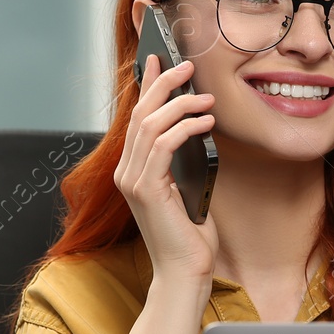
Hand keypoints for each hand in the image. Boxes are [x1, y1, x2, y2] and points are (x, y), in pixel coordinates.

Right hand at [113, 53, 218, 285]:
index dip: (147, 86)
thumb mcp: (187, 188)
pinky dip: (186, 128)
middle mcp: (126, 172)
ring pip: (151, 126)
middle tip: (187, 66)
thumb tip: (197, 127)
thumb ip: (183, 160)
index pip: (138, 119)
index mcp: (133, 170)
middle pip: (140, 114)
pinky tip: (206, 123)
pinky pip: (163, 145)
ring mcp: (132, 181)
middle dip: (163, 84)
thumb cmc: (190, 235)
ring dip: (181, 105)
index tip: (159, 61)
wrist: (184, 272)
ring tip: (207, 98)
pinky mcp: (146, 189)